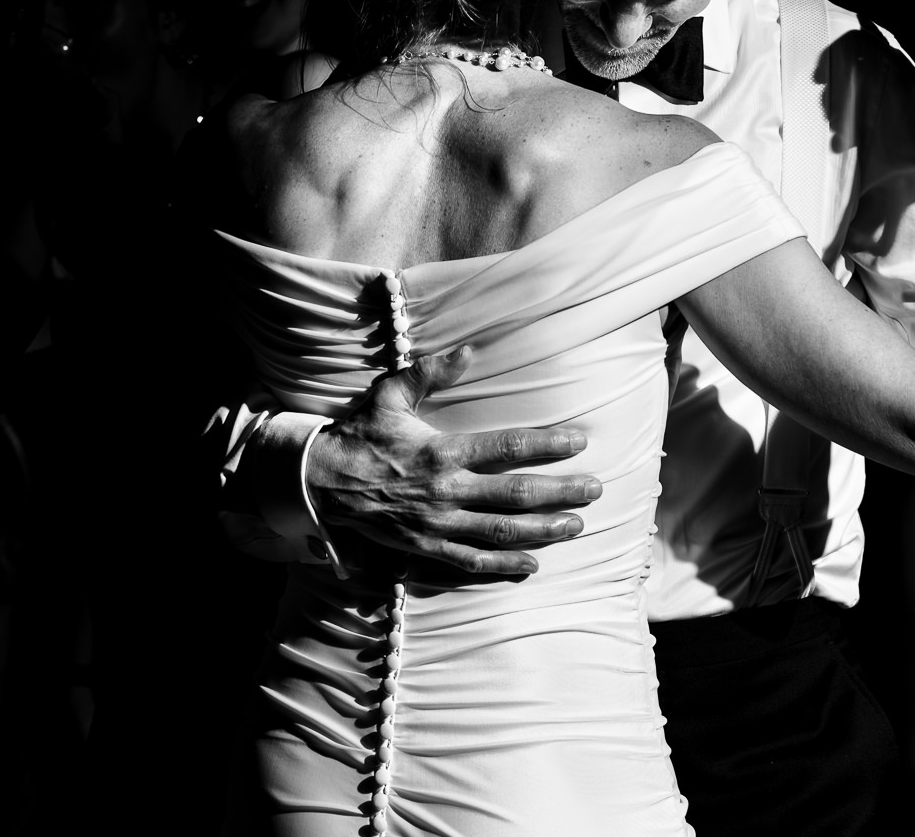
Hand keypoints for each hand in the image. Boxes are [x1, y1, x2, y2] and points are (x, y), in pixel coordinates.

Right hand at [305, 346, 600, 574]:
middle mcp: (445, 492)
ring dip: (544, 530)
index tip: (581, 441)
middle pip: (516, 495)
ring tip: (576, 525)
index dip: (549, 445)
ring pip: (501, 532)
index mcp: (442, 452)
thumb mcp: (390, 394)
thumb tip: (470, 349)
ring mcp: (437, 525)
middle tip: (595, 490)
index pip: (508, 448)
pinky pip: (471, 562)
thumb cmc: (360, 434)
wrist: (319, 483)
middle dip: (561, 492)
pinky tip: (531, 564)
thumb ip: (431, 372)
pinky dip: (503, 566)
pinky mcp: (425, 549)